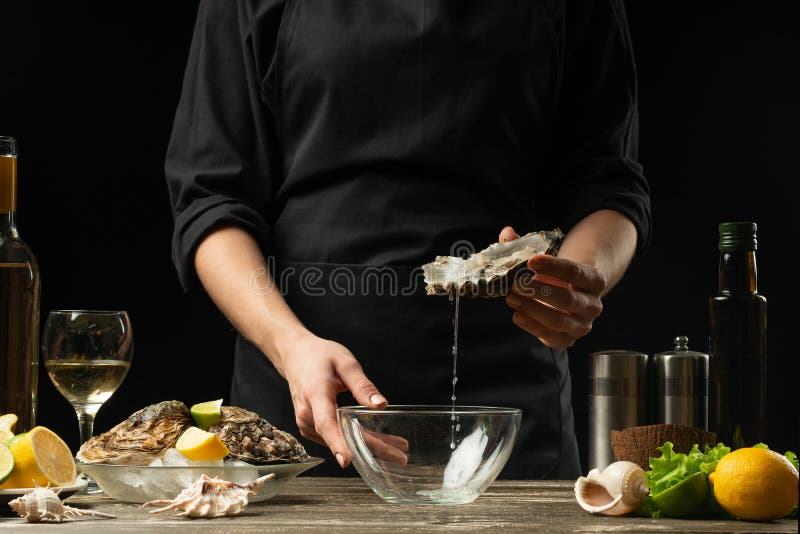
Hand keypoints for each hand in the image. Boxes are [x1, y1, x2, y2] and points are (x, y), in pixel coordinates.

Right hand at [276, 332, 386, 467]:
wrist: (295, 356)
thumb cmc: (320, 356)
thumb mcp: (345, 363)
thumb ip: (362, 385)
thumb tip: (381, 405)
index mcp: (316, 394)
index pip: (326, 423)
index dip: (337, 443)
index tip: (348, 460)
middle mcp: (307, 413)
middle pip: (340, 437)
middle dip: (371, 449)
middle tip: (400, 457)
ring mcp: (306, 423)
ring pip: (340, 440)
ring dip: (367, 446)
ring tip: (396, 449)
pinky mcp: (310, 428)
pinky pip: (334, 438)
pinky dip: (354, 441)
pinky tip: (375, 442)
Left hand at [499, 226, 605, 347]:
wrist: (576, 294)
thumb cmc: (560, 274)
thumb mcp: (551, 258)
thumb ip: (527, 245)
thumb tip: (507, 233)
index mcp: (595, 279)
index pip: (575, 272)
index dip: (553, 266)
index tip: (531, 261)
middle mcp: (593, 304)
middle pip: (567, 299)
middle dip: (539, 291)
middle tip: (516, 284)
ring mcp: (582, 324)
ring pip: (558, 320)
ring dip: (532, 309)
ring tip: (511, 298)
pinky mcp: (569, 339)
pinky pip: (550, 336)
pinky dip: (532, 326)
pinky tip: (517, 315)